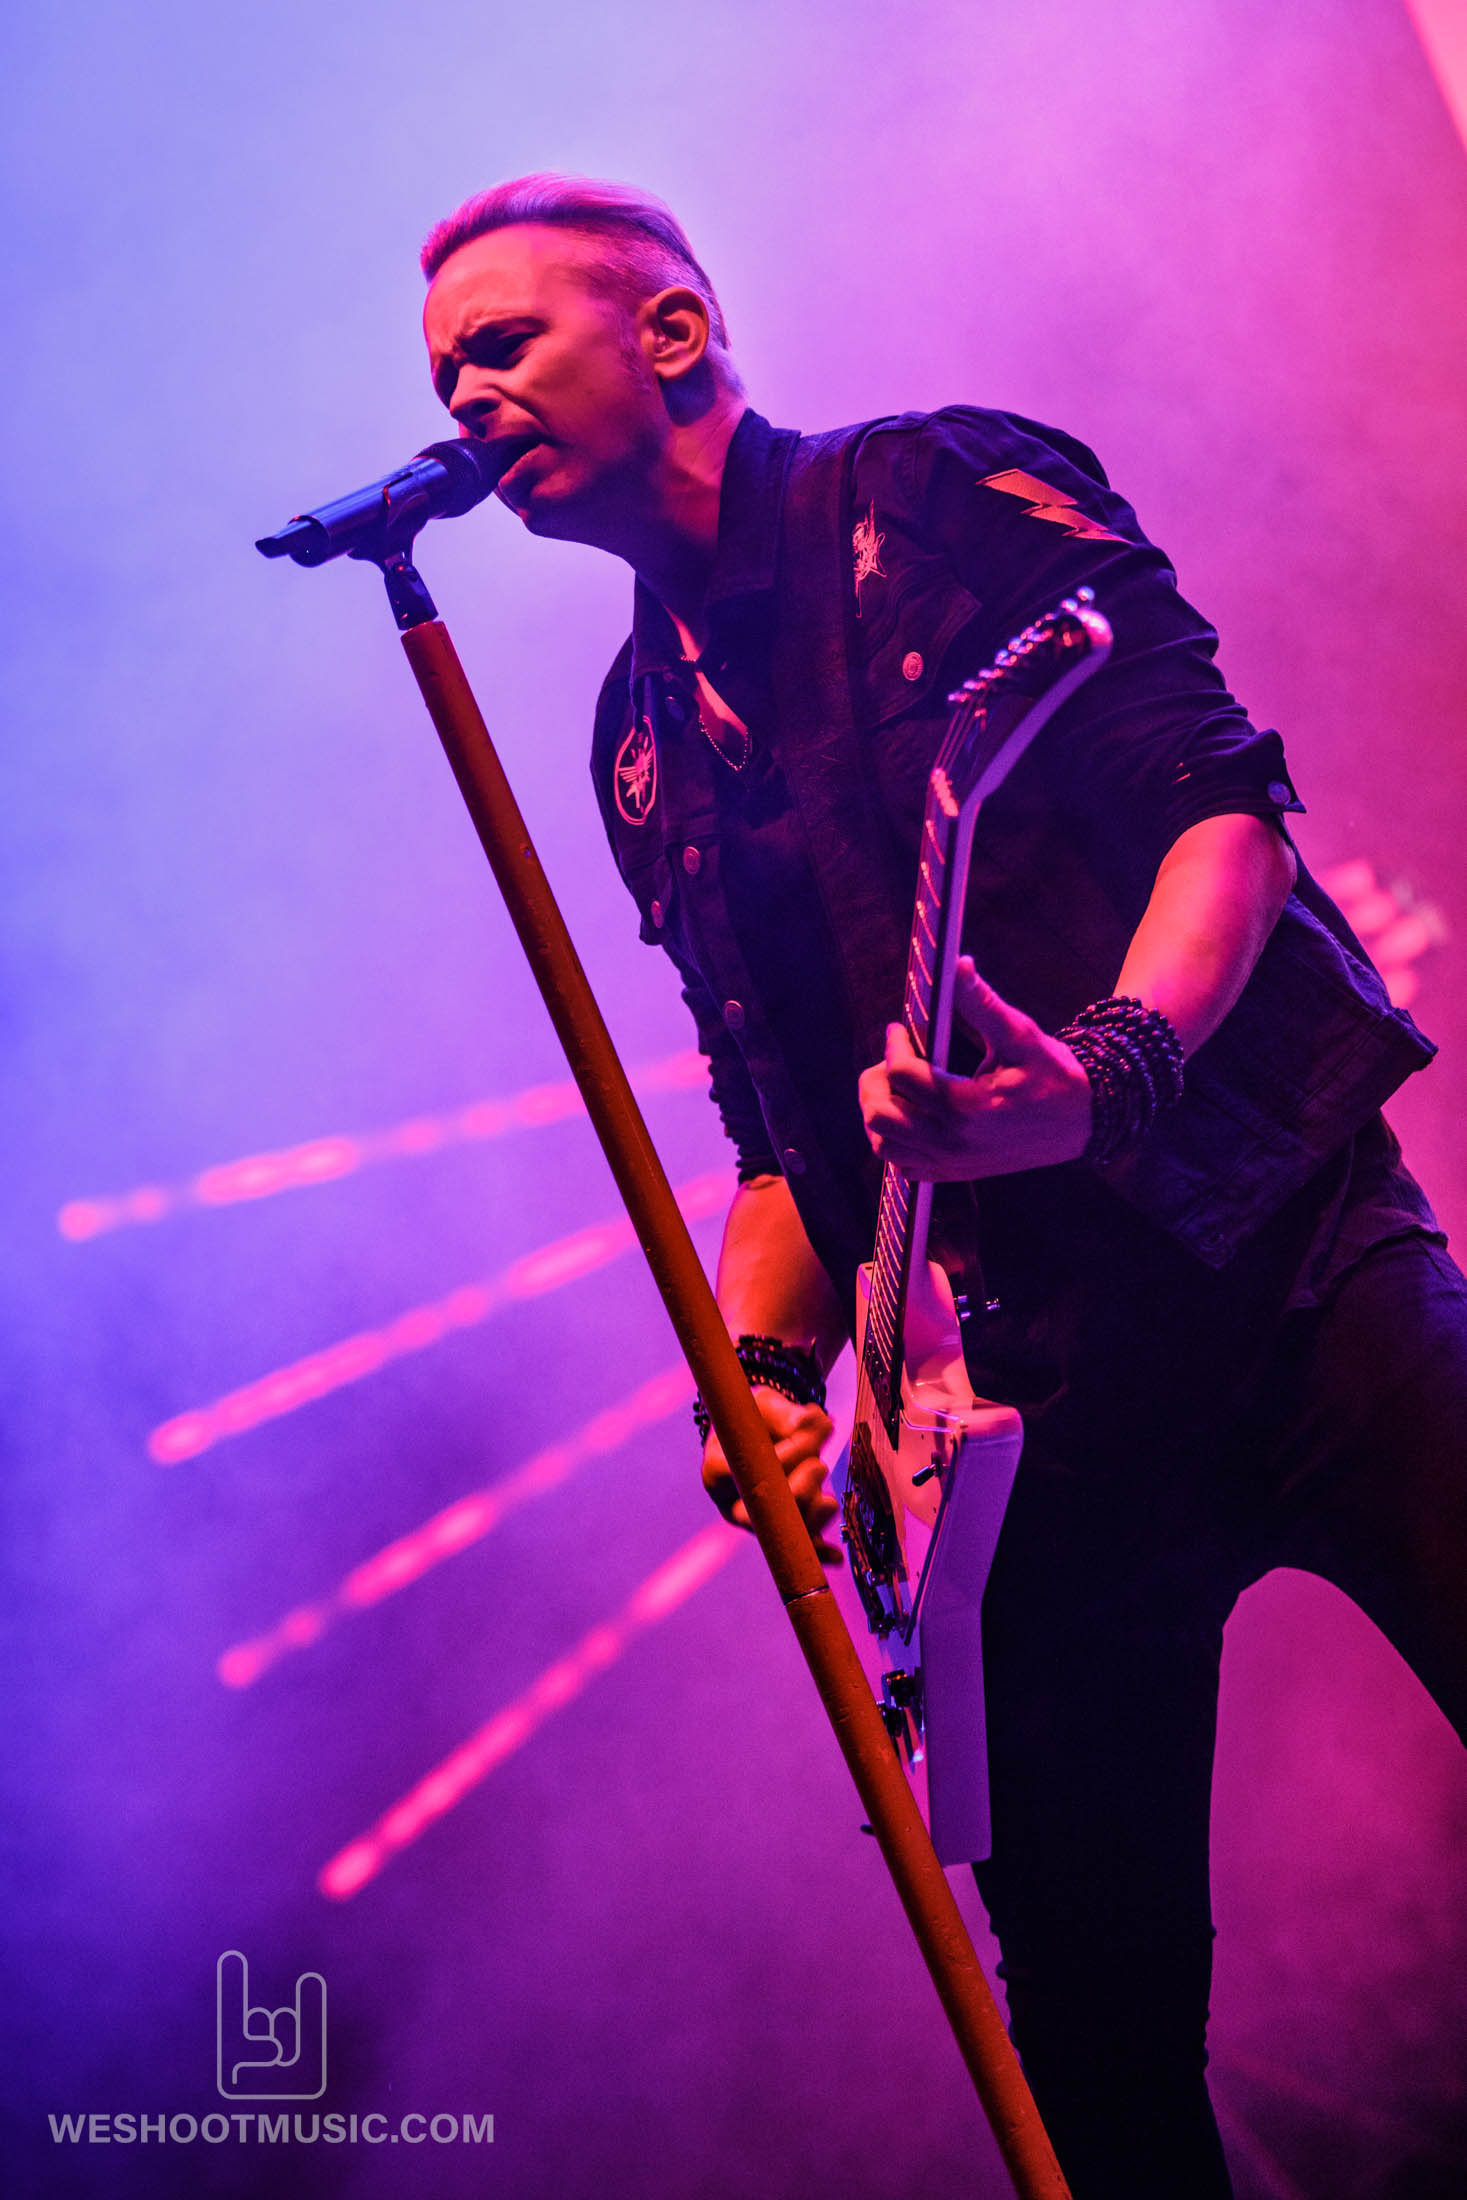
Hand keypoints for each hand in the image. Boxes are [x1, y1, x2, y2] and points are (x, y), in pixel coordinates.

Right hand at [701, 1385, 840, 1565]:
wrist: (759, 1437)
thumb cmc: (757, 1419)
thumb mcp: (763, 1405)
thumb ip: (786, 1412)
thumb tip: (813, 1422)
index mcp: (717, 1471)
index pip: (745, 1471)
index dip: (783, 1456)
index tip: (804, 1434)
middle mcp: (733, 1504)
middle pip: (763, 1512)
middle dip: (801, 1488)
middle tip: (818, 1463)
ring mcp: (756, 1523)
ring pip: (786, 1530)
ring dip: (816, 1507)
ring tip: (824, 1480)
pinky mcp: (777, 1533)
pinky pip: (798, 1548)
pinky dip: (817, 1551)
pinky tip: (834, 1556)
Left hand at [858, 957, 1091, 1179]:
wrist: (1085, 1120)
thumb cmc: (1054, 1074)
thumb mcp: (1021, 1035)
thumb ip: (983, 1003)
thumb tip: (957, 963)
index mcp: (967, 1106)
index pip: (902, 1075)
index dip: (894, 1045)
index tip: (900, 1029)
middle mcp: (954, 1142)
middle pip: (880, 1115)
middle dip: (875, 1081)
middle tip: (890, 1060)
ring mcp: (953, 1163)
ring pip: (884, 1145)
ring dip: (879, 1113)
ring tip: (896, 1087)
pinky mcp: (957, 1173)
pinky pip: (905, 1167)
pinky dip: (895, 1143)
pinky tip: (910, 1116)